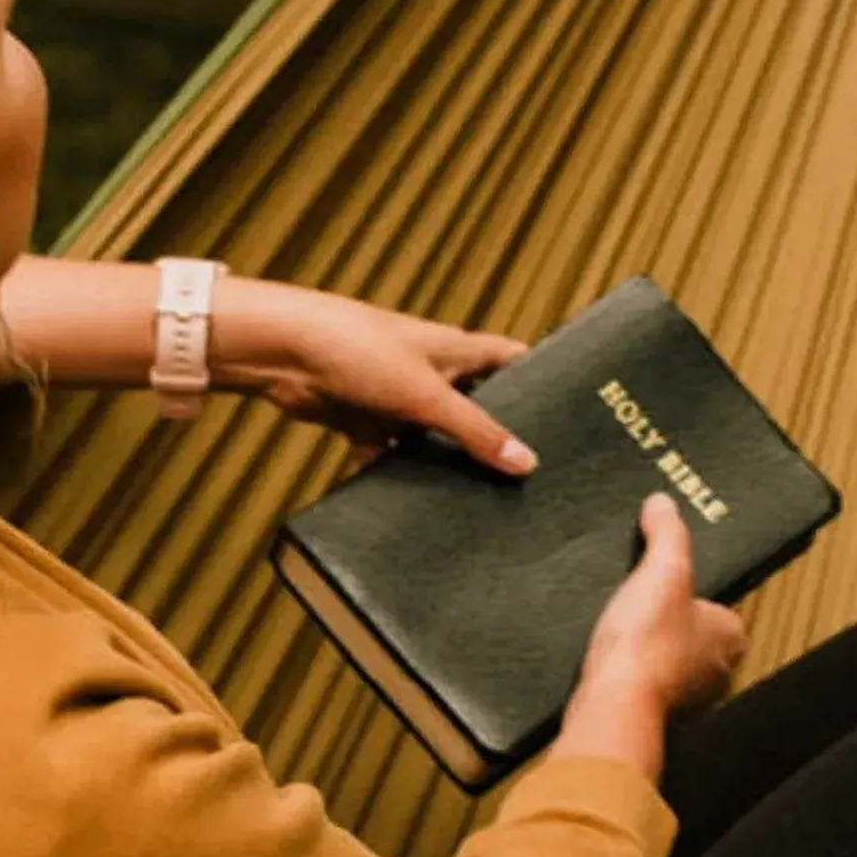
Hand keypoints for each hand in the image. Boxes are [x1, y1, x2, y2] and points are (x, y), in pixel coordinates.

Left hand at [218, 282, 535, 478]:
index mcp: (457, 350)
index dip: (541, 379)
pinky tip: (415, 506)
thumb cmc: (360, 350)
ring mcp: (399, 397)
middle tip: (529, 479)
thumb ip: (475, 431)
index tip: (571, 413)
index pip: (512, 360)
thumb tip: (526, 463)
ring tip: (481, 504)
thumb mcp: (427, 395)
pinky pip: (393, 454)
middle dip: (493, 437)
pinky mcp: (367, 420)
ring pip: (433, 437)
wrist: (285, 353)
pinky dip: (398, 473)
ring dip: (445, 464)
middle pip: (476, 407)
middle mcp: (433, 372)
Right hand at [573, 491, 746, 725]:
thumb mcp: (662, 568)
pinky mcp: (655, 714)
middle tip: (643, 607)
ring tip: (624, 631)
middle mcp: (718, 673)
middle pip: (696, 637)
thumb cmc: (647, 640)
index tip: (668, 585)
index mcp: (732, 637)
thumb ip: (667, 532)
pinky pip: (648, 686)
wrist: (614, 699)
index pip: (720, 608)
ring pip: (673, 665)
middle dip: (672, 625)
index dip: (693, 595)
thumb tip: (662, 504)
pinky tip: (613, 660)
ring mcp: (689, 700)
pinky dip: (634, 674)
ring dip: (652, 652)